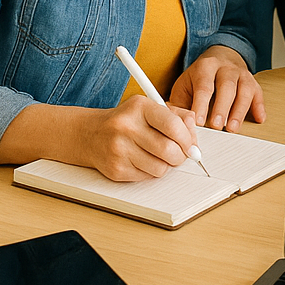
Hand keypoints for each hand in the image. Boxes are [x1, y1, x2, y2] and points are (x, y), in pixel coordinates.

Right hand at [81, 96, 198, 181]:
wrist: (90, 134)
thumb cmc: (128, 120)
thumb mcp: (152, 108)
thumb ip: (179, 116)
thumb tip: (195, 140)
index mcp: (140, 107)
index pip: (173, 125)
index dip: (188, 138)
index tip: (192, 145)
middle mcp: (126, 127)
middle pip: (169, 150)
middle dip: (181, 156)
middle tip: (181, 154)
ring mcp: (119, 149)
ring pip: (160, 167)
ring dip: (167, 165)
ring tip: (161, 156)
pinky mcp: (115, 169)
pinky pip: (147, 177)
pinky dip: (152, 171)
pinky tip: (145, 160)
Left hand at [169, 45, 264, 130]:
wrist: (220, 56)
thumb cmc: (198, 77)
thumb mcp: (184, 84)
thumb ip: (178, 103)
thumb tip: (173, 123)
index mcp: (205, 67)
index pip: (204, 86)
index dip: (202, 104)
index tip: (199, 122)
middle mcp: (225, 68)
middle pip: (227, 86)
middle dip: (222, 107)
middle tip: (218, 126)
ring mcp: (241, 74)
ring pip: (244, 90)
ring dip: (240, 110)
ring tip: (233, 128)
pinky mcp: (253, 82)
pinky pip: (258, 93)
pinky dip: (259, 107)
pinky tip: (260, 119)